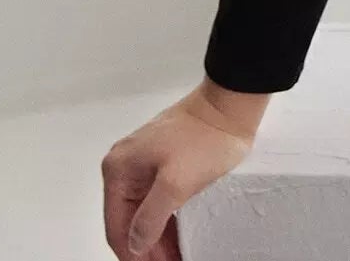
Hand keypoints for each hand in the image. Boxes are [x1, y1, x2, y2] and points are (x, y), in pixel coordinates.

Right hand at [101, 84, 262, 258]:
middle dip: (147, 249)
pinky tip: (178, 240)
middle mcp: (126, 165)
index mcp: (119, 169)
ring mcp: (145, 163)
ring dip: (158, 238)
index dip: (133, 255)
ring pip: (145, 213)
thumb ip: (150, 219)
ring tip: (175, 258)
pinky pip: (158, 200)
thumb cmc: (206, 138)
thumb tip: (135, 244)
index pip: (117, 226)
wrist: (232, 104)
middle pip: (129, 221)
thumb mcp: (175, 184)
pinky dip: (167, 221)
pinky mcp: (165, 162)